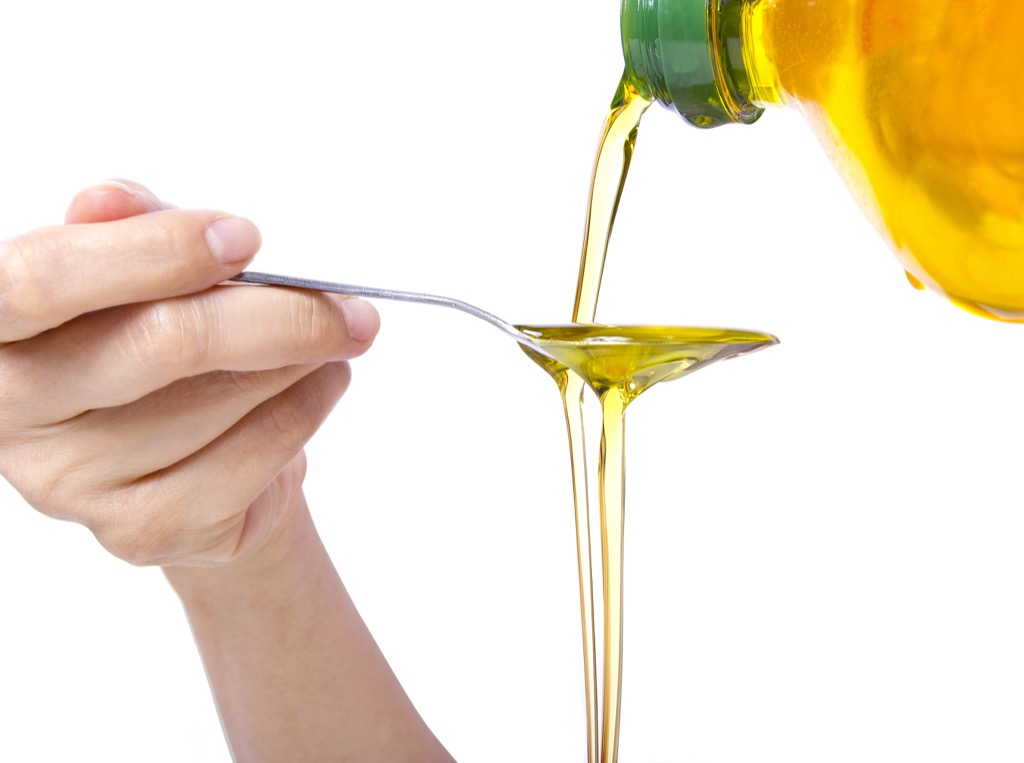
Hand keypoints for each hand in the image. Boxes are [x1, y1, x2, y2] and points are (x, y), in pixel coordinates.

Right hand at [0, 181, 379, 566]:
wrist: (186, 460)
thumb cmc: (154, 349)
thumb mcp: (130, 277)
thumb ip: (123, 232)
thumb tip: (112, 200)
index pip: (43, 281)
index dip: (151, 252)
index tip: (244, 238)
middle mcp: (14, 411)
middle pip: (161, 343)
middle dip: (276, 313)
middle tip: (347, 303)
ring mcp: (73, 483)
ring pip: (222, 398)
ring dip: (304, 358)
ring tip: (336, 335)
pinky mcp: (141, 529)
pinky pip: (254, 454)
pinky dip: (309, 407)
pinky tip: (323, 382)